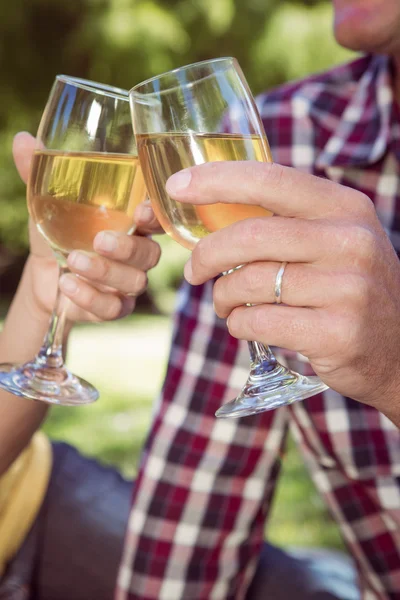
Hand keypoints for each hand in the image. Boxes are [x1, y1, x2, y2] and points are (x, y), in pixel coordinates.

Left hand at [13, 132, 160, 323]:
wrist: (45, 276)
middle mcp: (138, 254)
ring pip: (133, 281)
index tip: (142, 211)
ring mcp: (128, 282)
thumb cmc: (59, 231)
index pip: (156, 220)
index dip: (156, 217)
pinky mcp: (115, 306)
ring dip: (104, 272)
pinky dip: (90, 297)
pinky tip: (67, 285)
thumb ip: (39, 174)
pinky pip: (113, 308)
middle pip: (150, 254)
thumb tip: (23, 139)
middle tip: (100, 240)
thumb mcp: (47, 202)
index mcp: (132, 223)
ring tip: (72, 261)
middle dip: (128, 249)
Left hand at [166, 161, 399, 421]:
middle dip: (207, 254)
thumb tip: (212, 209)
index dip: (217, 179)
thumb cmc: (348, 287)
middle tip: (194, 270)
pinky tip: (245, 325)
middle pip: (250, 236)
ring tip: (226, 304)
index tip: (177, 186)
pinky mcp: (338, 333)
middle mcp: (350, 242)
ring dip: (223, 296)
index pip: (270, 180)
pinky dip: (239, 325)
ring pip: (250, 284)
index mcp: (344, 208)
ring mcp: (348, 289)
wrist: (398, 347)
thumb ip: (286, 221)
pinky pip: (260, 323)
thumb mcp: (334, 241)